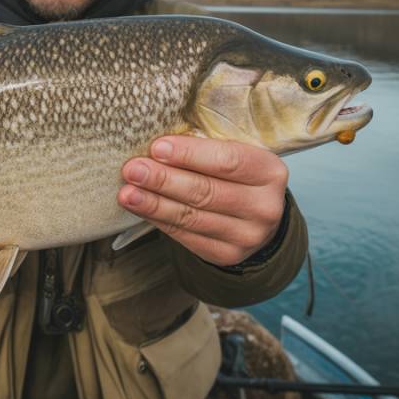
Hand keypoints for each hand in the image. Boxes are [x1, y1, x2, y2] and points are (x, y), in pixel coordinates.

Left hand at [118, 136, 287, 266]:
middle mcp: (265, 207)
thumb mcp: (236, 152)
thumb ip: (207, 145)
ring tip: (127, 192)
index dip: (189, 154)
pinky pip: (186, 236)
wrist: (256, 216)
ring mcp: (248, 236)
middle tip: (133, 169)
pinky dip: (159, 220)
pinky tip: (139, 208)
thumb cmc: (237, 174)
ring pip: (192, 217)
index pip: (227, 161)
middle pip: (206, 192)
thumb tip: (158, 143)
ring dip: (154, 203)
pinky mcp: (226, 255)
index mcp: (270, 172)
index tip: (156, 147)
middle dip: (164, 180)